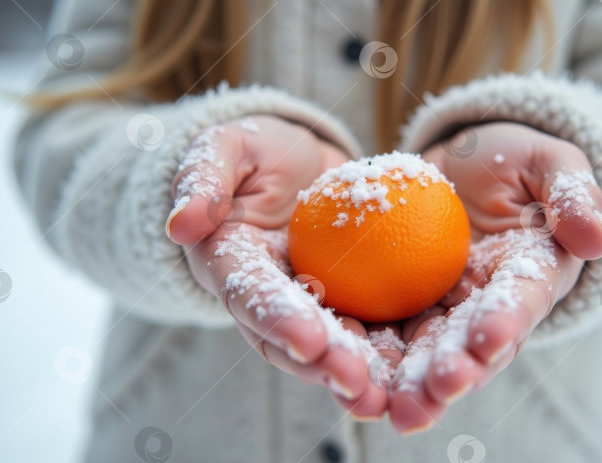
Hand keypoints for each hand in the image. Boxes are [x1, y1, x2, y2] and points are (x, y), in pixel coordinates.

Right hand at [165, 116, 390, 418]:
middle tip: (357, 382)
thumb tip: (181, 224)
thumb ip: (203, 178)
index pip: (247, 293)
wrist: (298, 162)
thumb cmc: (257, 150)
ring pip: (328, 345)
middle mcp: (262, 297)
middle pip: (289, 338)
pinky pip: (367, 325)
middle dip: (321, 363)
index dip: (275, 317)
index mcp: (228, 264)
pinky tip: (421, 362)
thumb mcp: (226, 148)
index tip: (308, 339)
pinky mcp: (344, 300)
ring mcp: (304, 303)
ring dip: (355, 373)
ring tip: (386, 394)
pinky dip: (389, 348)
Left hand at [386, 122, 601, 433]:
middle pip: (472, 344)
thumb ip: (571, 194)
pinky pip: (386, 333)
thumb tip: (597, 240)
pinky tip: (350, 378)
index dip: (507, 320)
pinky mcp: (404, 305)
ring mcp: (445, 311)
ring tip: (400, 409)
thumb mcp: (547, 162)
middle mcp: (489, 307)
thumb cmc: (511, 159)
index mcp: (531, 276)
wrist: (460, 164)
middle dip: (457, 370)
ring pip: (428, 353)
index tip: (489, 339)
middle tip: (437, 389)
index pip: (520, 300)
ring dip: (415, 383)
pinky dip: (371, 358)